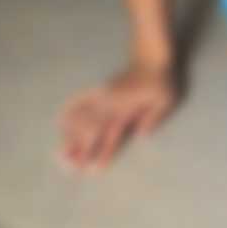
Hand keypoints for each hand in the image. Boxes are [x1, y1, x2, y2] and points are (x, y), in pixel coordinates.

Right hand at [56, 61, 179, 174]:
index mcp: (126, 109)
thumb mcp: (166, 100)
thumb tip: (141, 136)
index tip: (92, 170)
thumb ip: (153, 118)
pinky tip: (61, 119)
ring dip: (71, 135)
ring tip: (60, 152)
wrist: (151, 57)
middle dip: (80, 150)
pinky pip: (81, 97)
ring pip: (82, 117)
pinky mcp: (101, 88)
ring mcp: (103, 95)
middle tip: (69, 168)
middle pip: (91, 131)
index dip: (102, 153)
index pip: (111, 136)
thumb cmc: (161, 82)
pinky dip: (71, 108)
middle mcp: (111, 104)